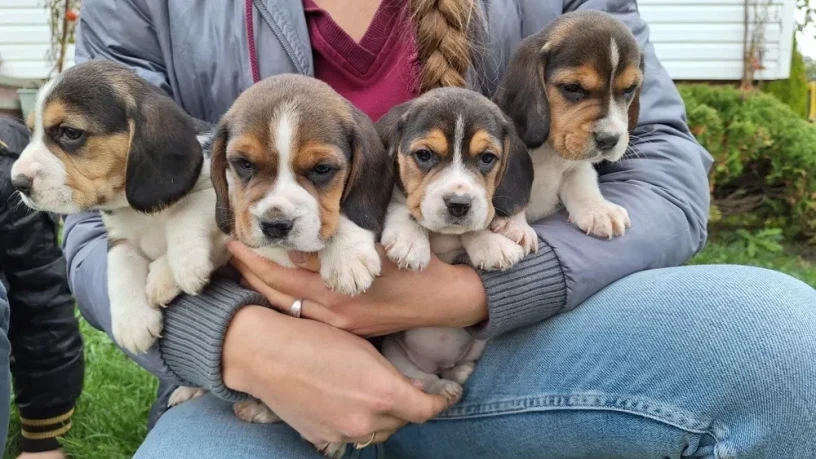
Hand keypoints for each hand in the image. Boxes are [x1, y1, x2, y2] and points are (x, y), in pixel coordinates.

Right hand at [222, 305, 453, 447]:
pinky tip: (348, 401)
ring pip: (378, 431)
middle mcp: (367, 419)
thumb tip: (409, 387)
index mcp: (383, 393)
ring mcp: (343, 433)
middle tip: (407, 387)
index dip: (442, 401)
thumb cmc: (313, 338)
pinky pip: (352, 434)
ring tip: (375, 394)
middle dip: (409, 405)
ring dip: (384, 416)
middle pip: (403, 421)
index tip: (449, 393)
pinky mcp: (322, 438)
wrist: (264, 354)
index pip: (426, 409)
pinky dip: (358, 421)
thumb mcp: (363, 347)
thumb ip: (391, 373)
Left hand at [228, 241, 487, 336]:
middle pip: (277, 296)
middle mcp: (331, 314)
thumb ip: (339, 249)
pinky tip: (279, 288)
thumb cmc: (417, 267)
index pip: (280, 276)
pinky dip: (286, 300)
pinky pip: (306, 316)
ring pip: (288, 308)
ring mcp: (339, 325)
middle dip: (250, 275)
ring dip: (265, 288)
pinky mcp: (349, 330)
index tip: (234, 241)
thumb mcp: (380, 249)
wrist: (446, 301)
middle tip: (231, 253)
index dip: (254, 259)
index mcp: (336, 294)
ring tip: (246, 269)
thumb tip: (298, 245)